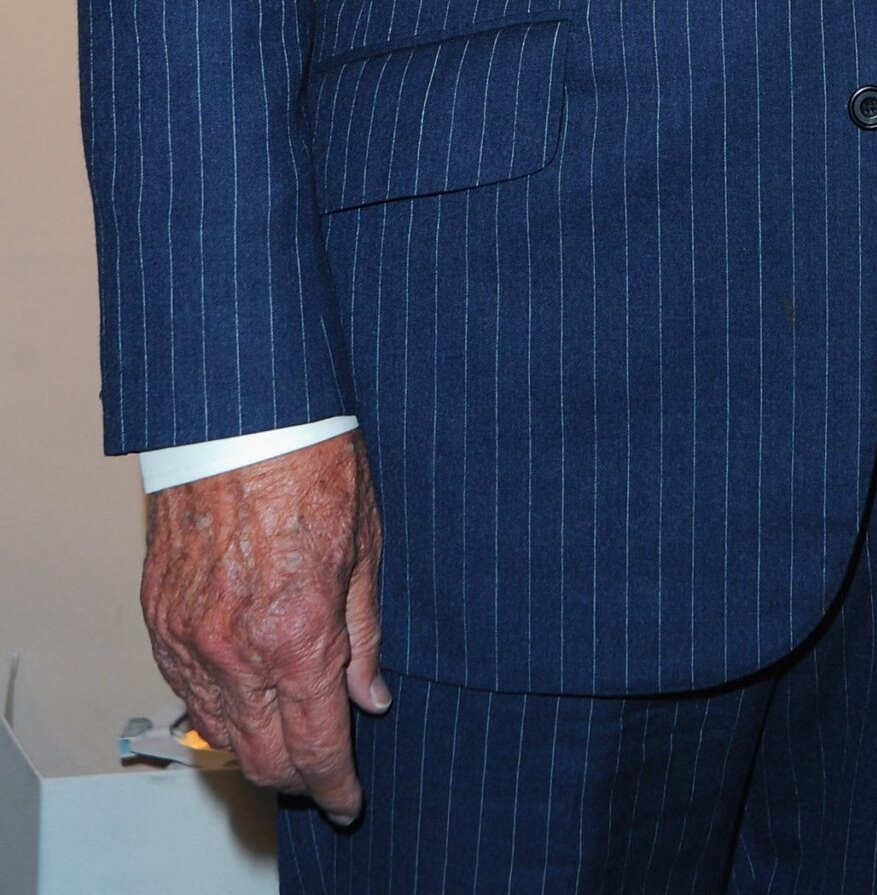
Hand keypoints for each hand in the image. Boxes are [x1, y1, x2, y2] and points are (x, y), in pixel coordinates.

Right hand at [141, 431, 386, 823]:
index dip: (335, 786)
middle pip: (263, 757)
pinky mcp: (160, 619)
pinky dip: (217, 708)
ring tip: (288, 737)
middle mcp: (236, 652)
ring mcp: (189, 639)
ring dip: (256, 747)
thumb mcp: (365, 550)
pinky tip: (244, 697)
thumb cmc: (311, 465)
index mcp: (297, 638)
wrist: (241, 417)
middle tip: (324, 774)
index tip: (349, 801)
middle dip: (297, 777)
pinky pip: (186, 690)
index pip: (316, 747)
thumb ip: (365, 636)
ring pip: (220, 732)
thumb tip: (373, 696)